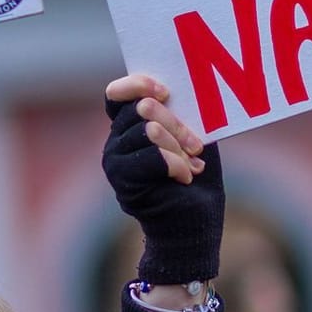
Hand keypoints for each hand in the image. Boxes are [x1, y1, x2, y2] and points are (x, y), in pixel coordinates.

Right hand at [103, 75, 223, 285]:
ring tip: (192, 164)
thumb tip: (182, 88)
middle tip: (196, 146)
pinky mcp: (124, 183)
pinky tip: (186, 178)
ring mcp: (115, 162)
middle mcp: (116, 143)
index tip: (165, 91)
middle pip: (141, 108)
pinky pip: (153, 156)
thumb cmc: (195, 182)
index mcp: (128, 128)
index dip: (138, 85)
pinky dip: (177, 164)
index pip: (116, 94)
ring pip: (148, 130)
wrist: (194, 226)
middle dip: (177, 124)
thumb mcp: (192, 139)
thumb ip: (180, 115)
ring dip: (180, 146)